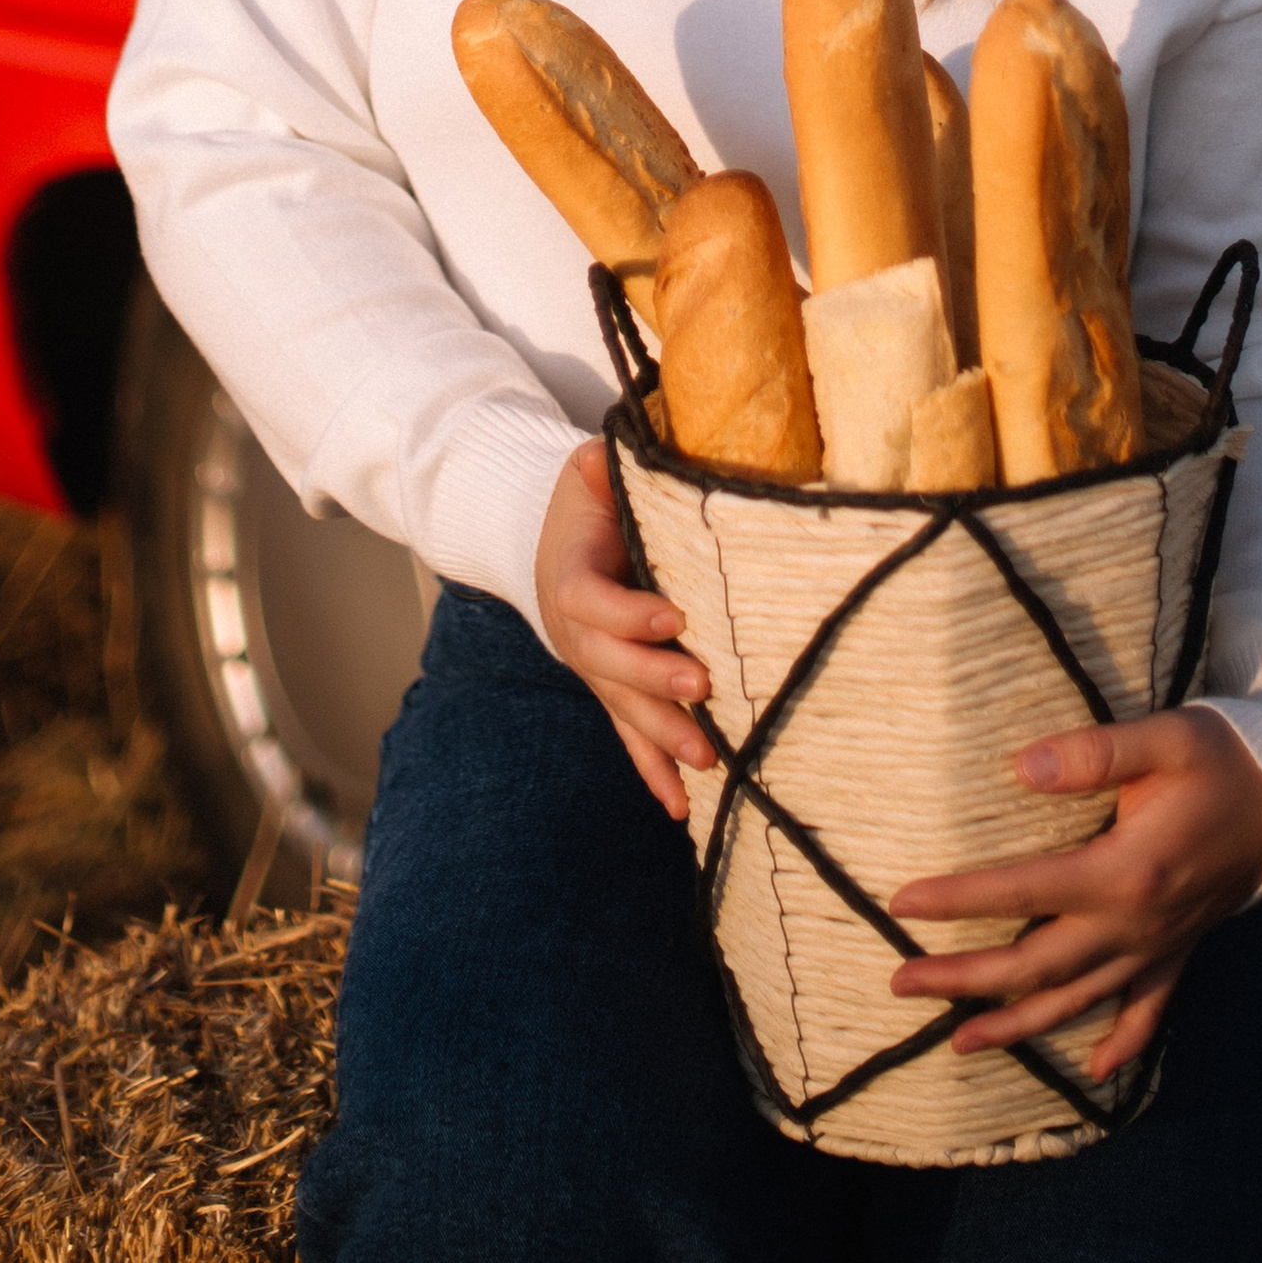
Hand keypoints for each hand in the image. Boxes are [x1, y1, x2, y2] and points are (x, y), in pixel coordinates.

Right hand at [534, 440, 712, 819]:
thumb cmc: (584, 505)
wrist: (556, 547)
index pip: (592, 601)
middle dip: (653, 682)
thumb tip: (605, 453)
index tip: (676, 617)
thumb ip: (595, 468)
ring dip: (662, 737)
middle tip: (701, 689)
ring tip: (705, 760)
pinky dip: (653, 772)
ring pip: (624, 709)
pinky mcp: (614, 692)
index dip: (628, 613)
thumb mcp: (583, 474)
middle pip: (608, 666)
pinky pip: (630, 736)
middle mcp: (578, 633)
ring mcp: (595, 669)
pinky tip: (682, 809)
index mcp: (570, 576)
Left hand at [886, 708, 1261, 1081]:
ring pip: (1076, 1001)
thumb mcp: (1164, 738)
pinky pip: (1148, 1013)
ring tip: (957, 1042)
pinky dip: (1121, 1045)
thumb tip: (1019, 767)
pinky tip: (1096, 1074)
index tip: (901, 903)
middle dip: (964, 980)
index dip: (958, 899)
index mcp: (1125, 872)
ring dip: (1016, 1026)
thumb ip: (1092, 753)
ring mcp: (1158, 948)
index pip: (1023, 891)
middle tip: (899, 983)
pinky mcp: (1179, 952)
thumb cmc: (1221, 758)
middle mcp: (1136, 926)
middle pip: (1035, 966)